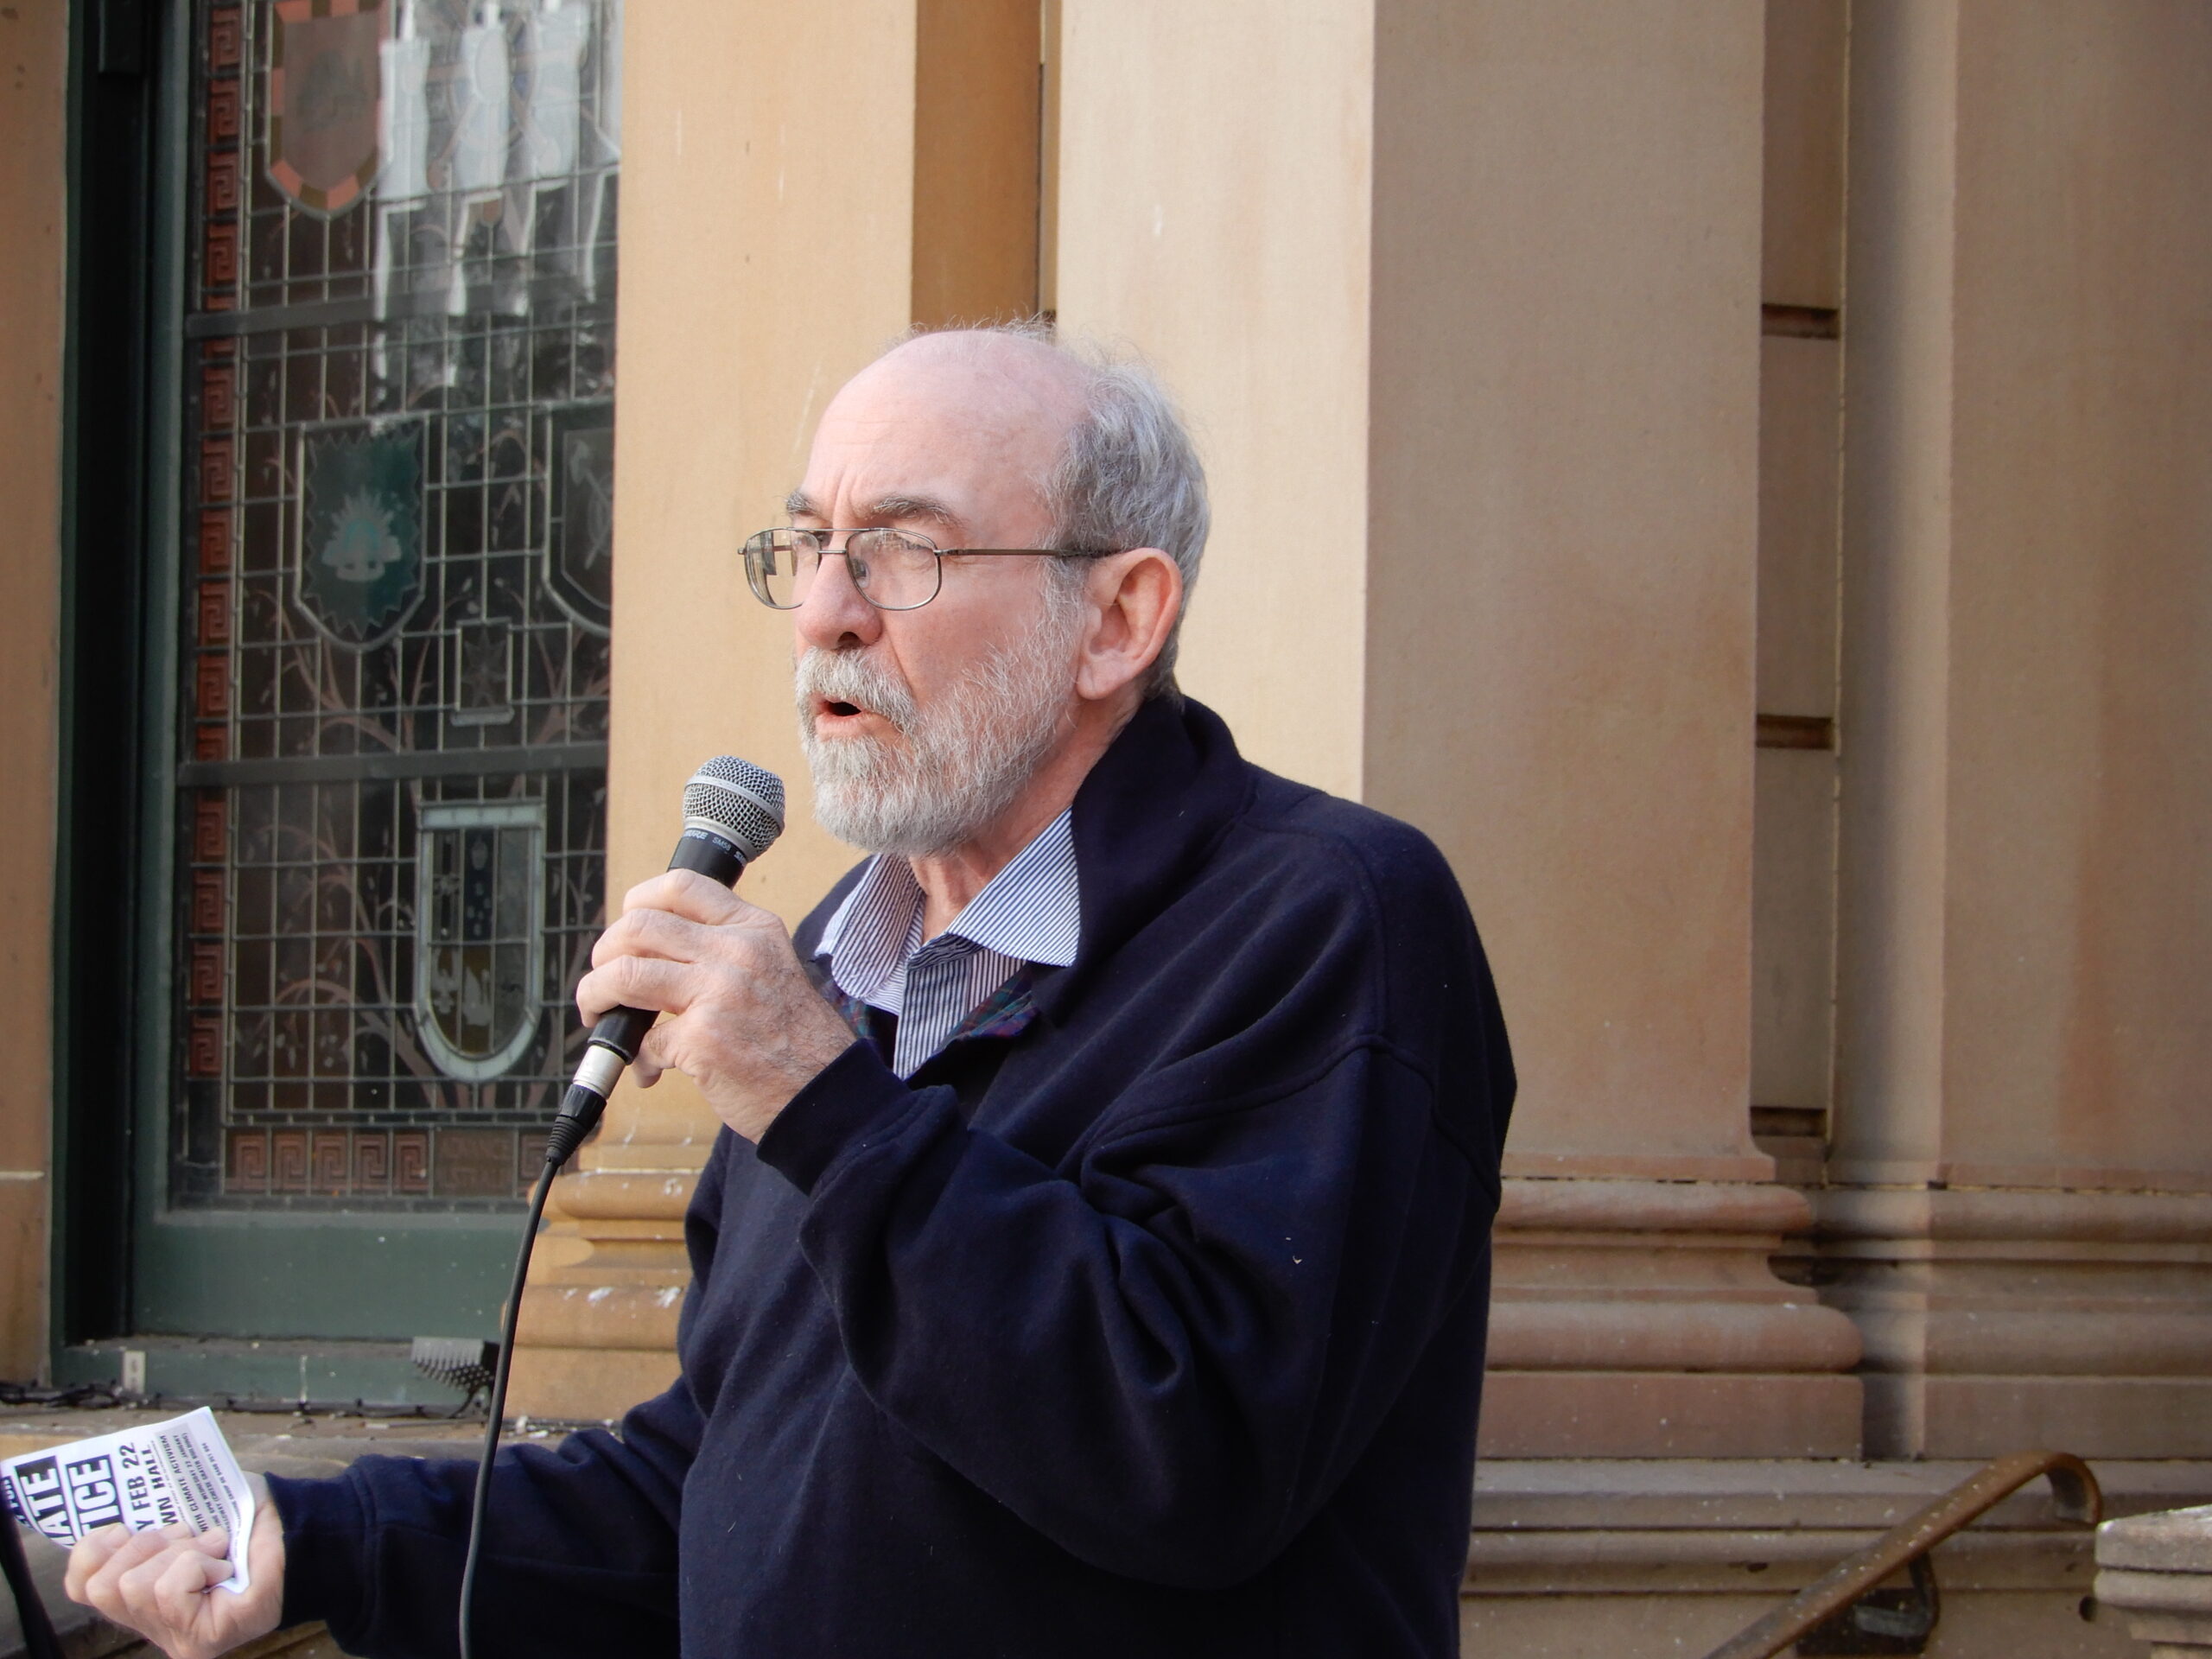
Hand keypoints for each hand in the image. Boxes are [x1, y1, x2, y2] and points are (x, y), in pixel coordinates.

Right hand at [64, 1472, 283, 1658]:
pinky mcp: (199, 1641)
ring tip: (214, 1549)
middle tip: (188, 1536)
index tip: (129, 1527)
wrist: (301, 1530)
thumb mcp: (189, 1505)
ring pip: (134, 1586)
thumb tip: (115, 1511)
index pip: (80, 1585)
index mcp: (139, 1594)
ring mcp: (174, 1638)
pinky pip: (168, 1589)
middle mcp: (151, 1625)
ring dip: (180, 1551)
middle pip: (102, 1585)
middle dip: (145, 1545)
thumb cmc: (247, 1518)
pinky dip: (198, 1563)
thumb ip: (149, 1511)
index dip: (95, 1549)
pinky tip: (225, 1567)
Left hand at [577, 869, 857, 1140]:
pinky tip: (650, 1071)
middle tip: (604, 981)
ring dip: (595, 996)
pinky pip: (642, 1040)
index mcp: (753, 929)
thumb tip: (649, 953)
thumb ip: (722, 953)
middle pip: (637, 926)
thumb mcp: (771, 970)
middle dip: (604, 955)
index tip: (626, 931)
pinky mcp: (702, 1039)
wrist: (825, 1094)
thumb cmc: (795, 1041)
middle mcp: (736, 951)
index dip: (637, 902)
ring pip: (623, 974)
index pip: (681, 886)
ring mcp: (718, 993)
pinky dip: (637, 1059)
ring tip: (599, 1015)